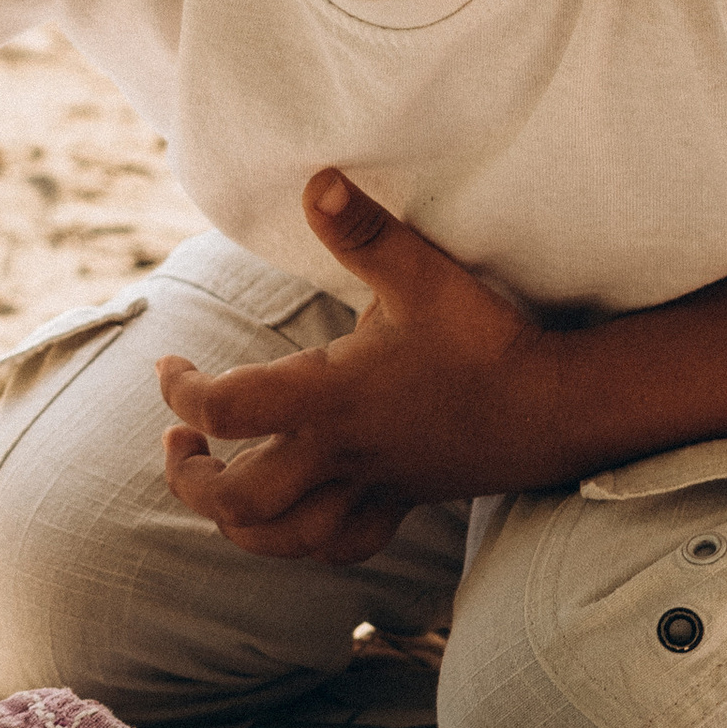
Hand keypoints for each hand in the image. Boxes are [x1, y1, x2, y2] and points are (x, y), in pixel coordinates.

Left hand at [157, 171, 555, 562]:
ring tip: (217, 481)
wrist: (555, 408)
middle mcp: (341, 454)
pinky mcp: (398, 504)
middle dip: (190, 480)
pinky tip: (291, 511)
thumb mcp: (423, 276)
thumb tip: (316, 180)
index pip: (224, 410)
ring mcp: (369, 488)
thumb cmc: (485, 340)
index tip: (171, 366)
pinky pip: (339, 547)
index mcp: (330, 399)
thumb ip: (365, 232)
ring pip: (281, 539)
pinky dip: (300, 541)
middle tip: (179, 442)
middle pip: (238, 500)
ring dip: (235, 522)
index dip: (180, 393)